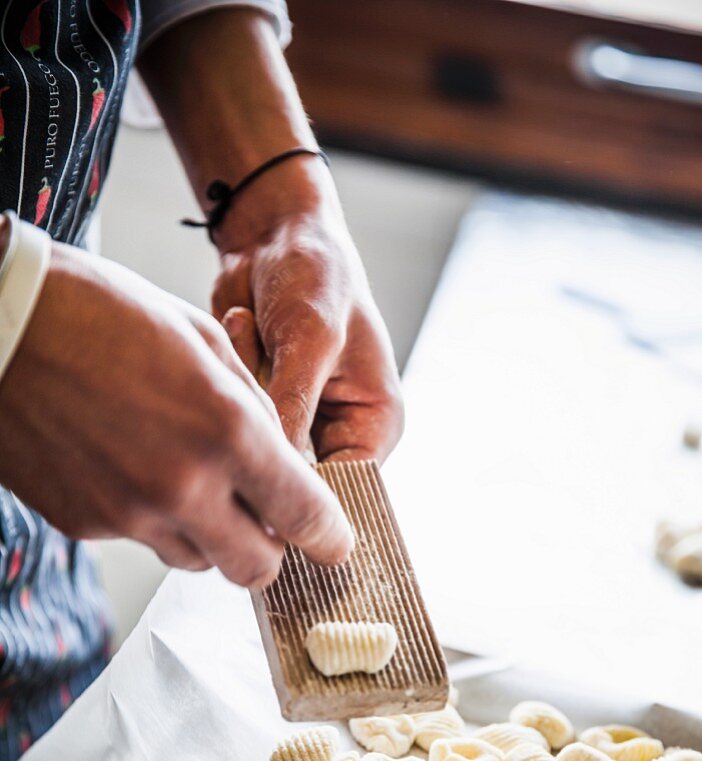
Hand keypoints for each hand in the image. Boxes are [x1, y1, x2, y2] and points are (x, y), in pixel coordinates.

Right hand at [0, 240, 352, 586]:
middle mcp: (183, 487)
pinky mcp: (85, 524)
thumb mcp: (202, 338)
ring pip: (199, 561)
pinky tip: (132, 465)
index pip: (303, 516)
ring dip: (212, 535)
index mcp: (226, 432)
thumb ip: (254, 408)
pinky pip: (143, 539)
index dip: (329, 537)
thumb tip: (282, 458)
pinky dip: (154, 518)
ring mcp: (129, 514)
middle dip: (272, 550)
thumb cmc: (102, 312)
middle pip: (255, 568)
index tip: (335, 544)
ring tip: (190, 479)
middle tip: (267, 521)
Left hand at [211, 159, 403, 463]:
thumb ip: (295, 409)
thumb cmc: (315, 274)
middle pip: (295, 476)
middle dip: (270, 429)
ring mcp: (296, 421)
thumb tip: (275, 476)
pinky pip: (233, 419)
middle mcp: (339, 433)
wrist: (273, 232)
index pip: (345, 491)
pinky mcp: (260, 406)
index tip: (262, 472)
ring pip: (258, 447)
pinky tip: (246, 329)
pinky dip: (232, 375)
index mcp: (375, 425)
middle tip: (266, 372)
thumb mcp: (310, 339)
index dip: (304, 493)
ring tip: (261, 333)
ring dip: (249, 391)